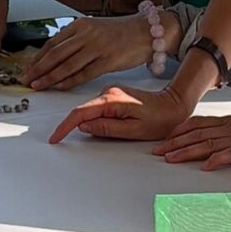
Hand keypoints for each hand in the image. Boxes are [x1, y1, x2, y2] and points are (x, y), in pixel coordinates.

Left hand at [25, 11, 180, 90]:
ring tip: (38, 85)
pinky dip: (69, 81)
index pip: (53, 42)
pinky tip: (59, 87)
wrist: (146, 32)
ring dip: (50, 77)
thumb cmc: (121, 33)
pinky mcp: (108, 60)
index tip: (28, 67)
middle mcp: (87, 34)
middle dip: (39, 68)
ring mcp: (97, 47)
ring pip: (67, 65)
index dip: (38, 57)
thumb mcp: (94, 29)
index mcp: (81, 25)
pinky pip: (84, 74)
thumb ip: (76, 40)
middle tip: (27, 79)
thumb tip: (56, 54)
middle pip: (56, 54)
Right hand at [48, 83, 197, 145]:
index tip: (55, 138)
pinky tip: (97, 127)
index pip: (80, 113)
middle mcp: (109, 91)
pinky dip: (92, 118)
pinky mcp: (114, 95)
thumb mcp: (133, 131)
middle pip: (82, 110)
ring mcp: (111, 91)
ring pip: (89, 110)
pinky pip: (96, 108)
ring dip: (84, 122)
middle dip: (71, 125)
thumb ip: (106, 129)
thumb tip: (84, 127)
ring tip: (90, 133)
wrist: (175, 105)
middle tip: (62, 140)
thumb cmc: (161, 119)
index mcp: (112, 99)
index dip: (65, 126)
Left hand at [153, 113, 230, 169]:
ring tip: (172, 159)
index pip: (197, 124)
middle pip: (197, 134)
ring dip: (188, 151)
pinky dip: (218, 158)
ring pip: (208, 143)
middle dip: (176, 143)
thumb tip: (205, 145)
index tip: (164, 140)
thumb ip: (222, 130)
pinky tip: (206, 166)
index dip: (179, 131)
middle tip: (159, 152)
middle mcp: (228, 127)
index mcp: (225, 122)